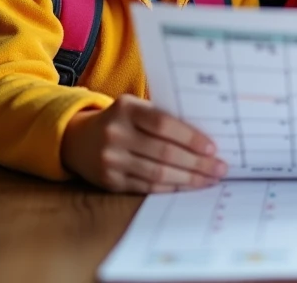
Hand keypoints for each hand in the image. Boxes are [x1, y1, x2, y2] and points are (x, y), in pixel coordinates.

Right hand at [61, 94, 225, 192]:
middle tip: (220, 167)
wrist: (76, 139)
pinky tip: (187, 186)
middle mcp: (116, 134)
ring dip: (188, 179)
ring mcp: (111, 160)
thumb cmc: (120, 120)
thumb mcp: (135, 108)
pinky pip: (146, 186)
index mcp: (126, 109)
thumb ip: (162, 117)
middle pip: (164, 152)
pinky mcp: (110, 181)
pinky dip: (170, 187)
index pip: (163, 124)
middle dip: (197, 163)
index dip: (190, 137)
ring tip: (209, 179)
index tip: (213, 147)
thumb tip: (205, 135)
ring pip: (157, 173)